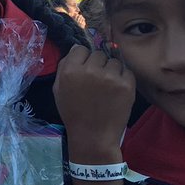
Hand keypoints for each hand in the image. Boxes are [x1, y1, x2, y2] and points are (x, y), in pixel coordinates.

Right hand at [54, 44, 135, 163]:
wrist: (93, 136)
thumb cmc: (73, 113)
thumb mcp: (58, 89)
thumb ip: (64, 67)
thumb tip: (77, 48)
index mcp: (70, 71)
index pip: (81, 49)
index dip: (83, 59)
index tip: (84, 70)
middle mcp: (90, 70)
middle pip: (98, 53)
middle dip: (98, 64)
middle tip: (96, 81)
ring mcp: (110, 77)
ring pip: (114, 61)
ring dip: (111, 70)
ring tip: (107, 87)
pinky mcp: (127, 84)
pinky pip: (127, 71)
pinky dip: (123, 78)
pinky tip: (116, 91)